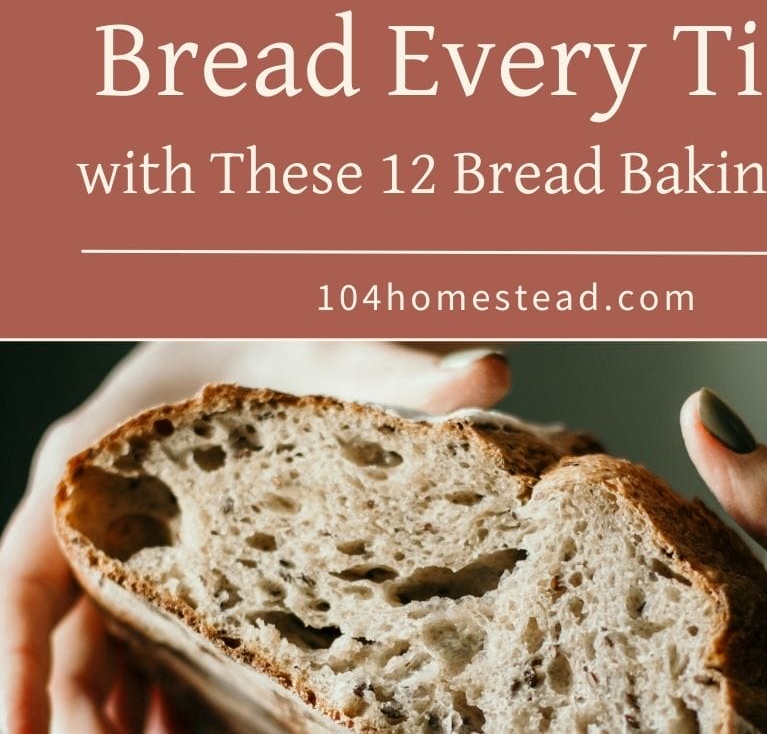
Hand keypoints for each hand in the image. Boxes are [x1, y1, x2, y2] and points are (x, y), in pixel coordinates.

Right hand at [0, 341, 509, 733]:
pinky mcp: (165, 548)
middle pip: (59, 631)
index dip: (14, 663)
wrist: (277, 299)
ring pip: (99, 644)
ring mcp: (128, 529)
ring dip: (121, 717)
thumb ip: (407, 366)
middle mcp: (97, 498)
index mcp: (98, 449)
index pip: (22, 572)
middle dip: (75, 717)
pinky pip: (141, 633)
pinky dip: (157, 691)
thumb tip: (494, 369)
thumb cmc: (286, 316)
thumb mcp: (336, 343)